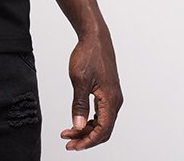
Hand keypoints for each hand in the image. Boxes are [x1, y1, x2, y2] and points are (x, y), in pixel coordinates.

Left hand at [59, 32, 122, 150]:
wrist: (95, 38)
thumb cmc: (89, 55)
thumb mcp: (79, 80)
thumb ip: (79, 104)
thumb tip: (77, 125)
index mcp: (111, 100)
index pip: (103, 130)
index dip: (88, 141)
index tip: (74, 146)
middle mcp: (115, 101)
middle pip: (103, 130)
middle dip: (85, 138)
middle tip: (68, 143)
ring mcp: (112, 97)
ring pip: (102, 122)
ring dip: (86, 130)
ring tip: (68, 133)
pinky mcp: (108, 93)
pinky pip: (101, 113)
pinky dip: (89, 120)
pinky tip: (77, 121)